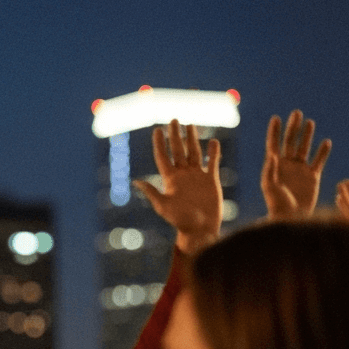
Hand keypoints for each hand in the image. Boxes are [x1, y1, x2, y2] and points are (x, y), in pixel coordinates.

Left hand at [137, 120, 222, 254]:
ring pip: (194, 153)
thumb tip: (135, 181)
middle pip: (178, 150)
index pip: (163, 156)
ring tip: (190, 125)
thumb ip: (152, 192)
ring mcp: (197, 176)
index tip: (157, 129)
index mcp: (170, 179)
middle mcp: (183, 175)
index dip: (160, 143)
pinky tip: (212, 142)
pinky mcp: (211, 180)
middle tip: (174, 119)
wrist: (200, 229)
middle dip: (176, 135)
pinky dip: (213, 152)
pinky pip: (212, 163)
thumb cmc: (180, 221)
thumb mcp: (163, 206)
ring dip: (192, 139)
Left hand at [261, 109, 331, 219]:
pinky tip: (326, 142)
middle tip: (296, 113)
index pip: (273, 144)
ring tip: (309, 122)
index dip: (274, 131)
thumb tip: (272, 155)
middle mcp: (286, 165)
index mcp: (274, 166)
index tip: (276, 117)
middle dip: (293, 127)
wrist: (291, 218)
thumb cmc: (276, 205)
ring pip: (304, 148)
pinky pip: (318, 161)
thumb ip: (269, 171)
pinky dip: (322, 152)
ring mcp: (300, 169)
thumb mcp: (269, 188)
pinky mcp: (312, 176)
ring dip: (307, 135)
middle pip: (290, 141)